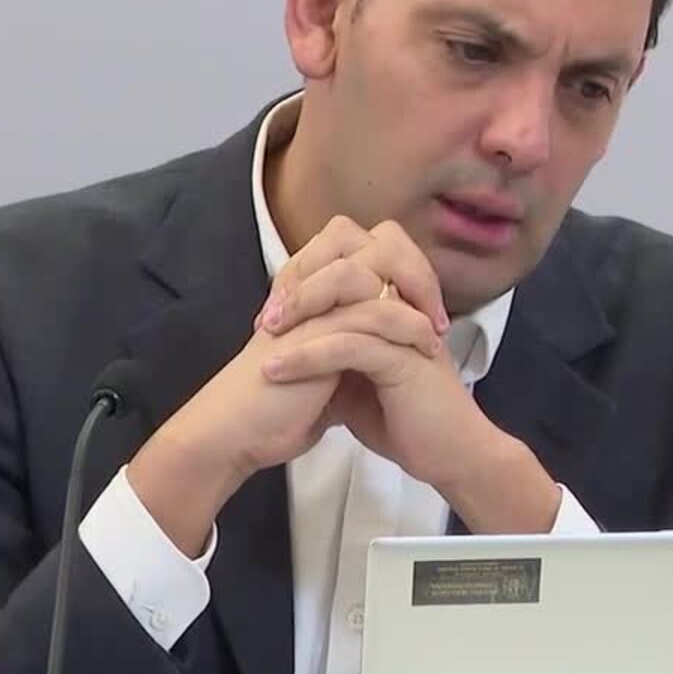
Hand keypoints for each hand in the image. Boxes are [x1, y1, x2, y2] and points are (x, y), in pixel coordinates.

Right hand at [126, 224, 443, 554]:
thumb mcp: (320, 374)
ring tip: (436, 329)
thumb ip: (344, 352)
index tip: (430, 309)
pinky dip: (408, 324)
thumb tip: (379, 356)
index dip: (405, 270)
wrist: (236, 432)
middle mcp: (313, 288)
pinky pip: (373, 310)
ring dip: (417, 293)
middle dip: (415, 268)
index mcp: (314, 291)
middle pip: (376, 241)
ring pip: (377, 267)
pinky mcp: (317, 329)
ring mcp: (315, 304)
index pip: (369, 251)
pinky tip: (426, 343)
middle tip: (436, 310)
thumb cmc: (274, 409)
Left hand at [259, 216, 562, 531]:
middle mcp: (401, 305)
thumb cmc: (408, 422)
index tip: (271, 310)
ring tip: (266, 335)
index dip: (304, 276)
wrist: (449, 458)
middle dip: (302, 279)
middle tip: (268, 316)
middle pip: (349, 256)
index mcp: (393, 303)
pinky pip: (351, 343)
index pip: (345, 259)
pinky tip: (278, 369)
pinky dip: (308, 355)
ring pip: (348, 291)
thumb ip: (333, 353)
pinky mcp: (405, 359)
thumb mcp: (357, 382)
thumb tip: (291, 344)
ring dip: (300, 310)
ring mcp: (405, 328)